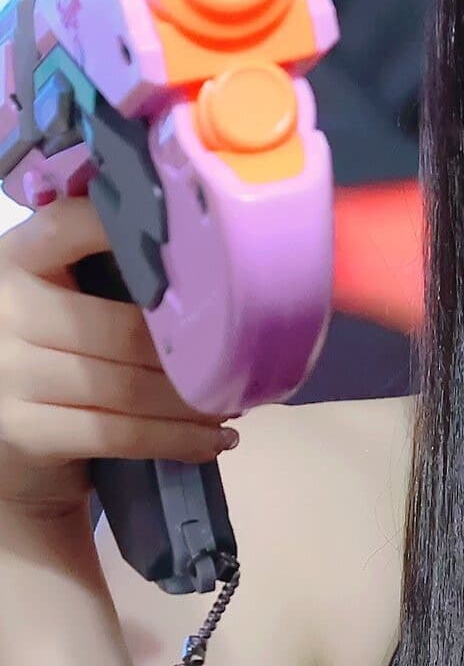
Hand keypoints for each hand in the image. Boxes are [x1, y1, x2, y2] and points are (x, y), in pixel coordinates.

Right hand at [0, 195, 237, 524]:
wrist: (8, 441)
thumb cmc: (51, 358)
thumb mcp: (59, 300)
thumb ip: (108, 273)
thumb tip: (214, 267)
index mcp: (16, 258)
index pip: (70, 224)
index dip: (129, 229)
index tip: (199, 244)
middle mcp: (6, 309)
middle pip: (123, 327)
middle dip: (192, 353)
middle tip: (239, 361)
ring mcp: (9, 372)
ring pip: (128, 386)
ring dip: (193, 401)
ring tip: (231, 401)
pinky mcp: (23, 430)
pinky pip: (119, 433)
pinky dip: (176, 438)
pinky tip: (212, 439)